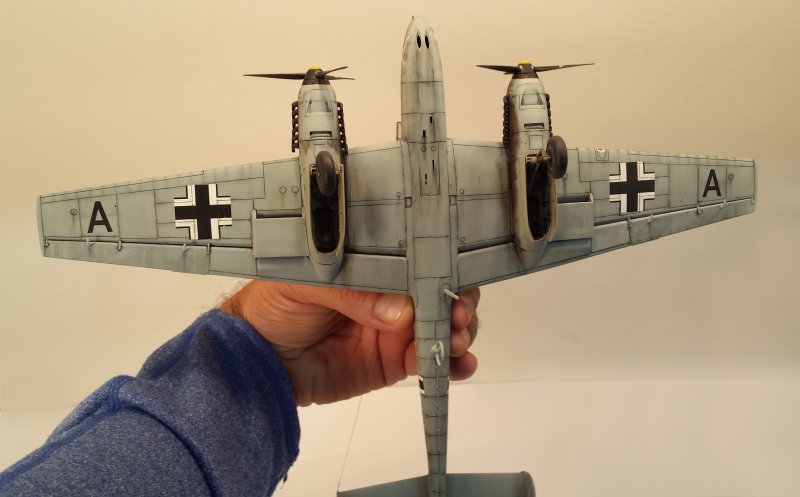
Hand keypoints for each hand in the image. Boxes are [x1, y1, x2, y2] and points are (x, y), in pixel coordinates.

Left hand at [219, 281, 479, 405]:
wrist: (258, 358)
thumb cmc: (275, 305)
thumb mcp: (306, 284)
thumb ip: (352, 295)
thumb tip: (398, 313)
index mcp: (374, 262)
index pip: (418, 254)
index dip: (443, 261)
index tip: (456, 272)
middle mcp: (392, 292)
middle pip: (441, 288)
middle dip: (460, 298)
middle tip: (459, 312)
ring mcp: (397, 327)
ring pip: (445, 324)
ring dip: (461, 331)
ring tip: (457, 341)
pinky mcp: (394, 362)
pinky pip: (432, 361)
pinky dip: (453, 364)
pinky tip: (460, 365)